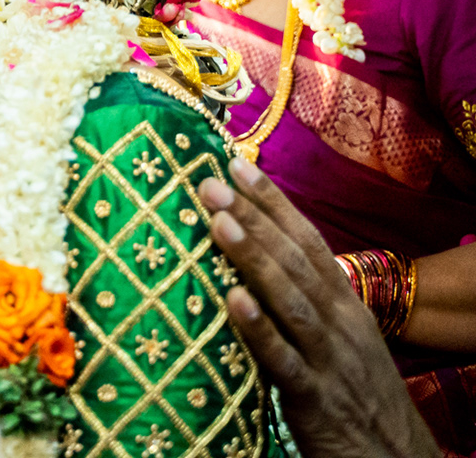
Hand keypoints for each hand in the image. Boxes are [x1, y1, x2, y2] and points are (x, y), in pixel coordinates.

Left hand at [199, 159, 436, 457]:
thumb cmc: (353, 389)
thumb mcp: (338, 336)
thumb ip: (304, 297)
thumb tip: (259, 250)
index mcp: (343, 304)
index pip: (307, 241)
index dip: (273, 203)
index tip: (235, 164)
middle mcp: (339, 323)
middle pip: (295, 261)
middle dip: (253, 218)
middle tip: (210, 182)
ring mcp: (327, 358)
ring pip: (290, 301)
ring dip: (253, 259)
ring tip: (217, 223)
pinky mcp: (314, 398)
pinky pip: (282, 360)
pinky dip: (258, 330)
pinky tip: (232, 302)